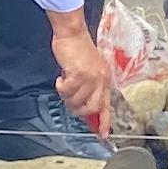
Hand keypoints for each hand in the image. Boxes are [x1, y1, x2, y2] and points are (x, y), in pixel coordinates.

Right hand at [47, 7, 112, 130]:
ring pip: (76, 100)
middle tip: (70, 102)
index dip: (104, 121)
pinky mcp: (79, 74)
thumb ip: (89, 84)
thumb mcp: (89, 68)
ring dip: (66, 96)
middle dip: (78, 110)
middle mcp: (100, 80)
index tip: (102, 135)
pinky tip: (61, 77)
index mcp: (104, 79)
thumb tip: (82, 102)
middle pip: (92, 108)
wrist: (72, 33)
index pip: (106, 105)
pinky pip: (67, 91)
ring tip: (63, 84)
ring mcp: (91, 77)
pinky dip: (61, 87)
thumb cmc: (78, 48)